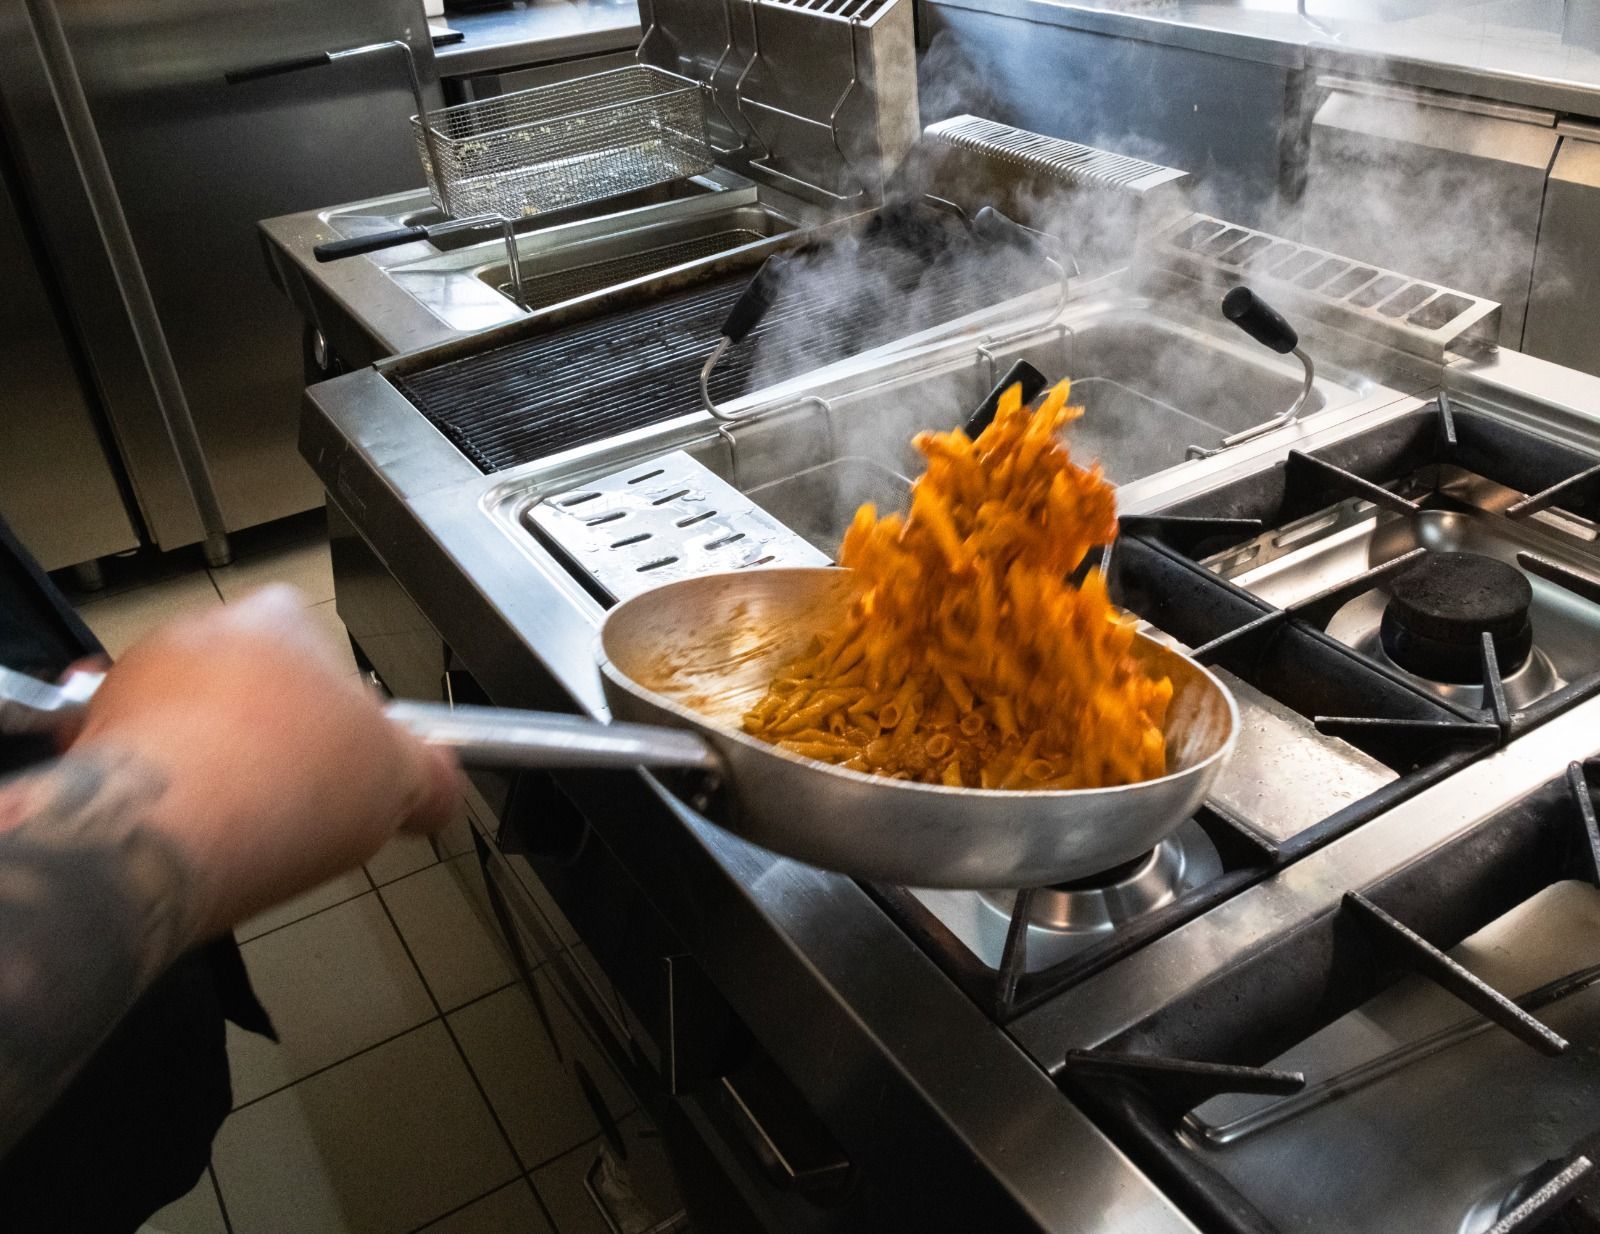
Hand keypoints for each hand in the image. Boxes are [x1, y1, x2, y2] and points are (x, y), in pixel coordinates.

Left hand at [72, 586, 460, 935]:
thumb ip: (432, 776)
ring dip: (209, 762)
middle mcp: (204, 630)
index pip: (328, 664)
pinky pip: (126, 754)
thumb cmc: (281, 783)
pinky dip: (151, 784)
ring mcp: (135, 677)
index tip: (346, 771)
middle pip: (255, 691)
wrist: (166, 833)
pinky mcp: (82, 729)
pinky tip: (177, 828)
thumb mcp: (401, 780)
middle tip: (295, 802)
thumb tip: (441, 789)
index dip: (344, 725)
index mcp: (283, 619)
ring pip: (190, 723)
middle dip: (271, 742)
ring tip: (234, 825)